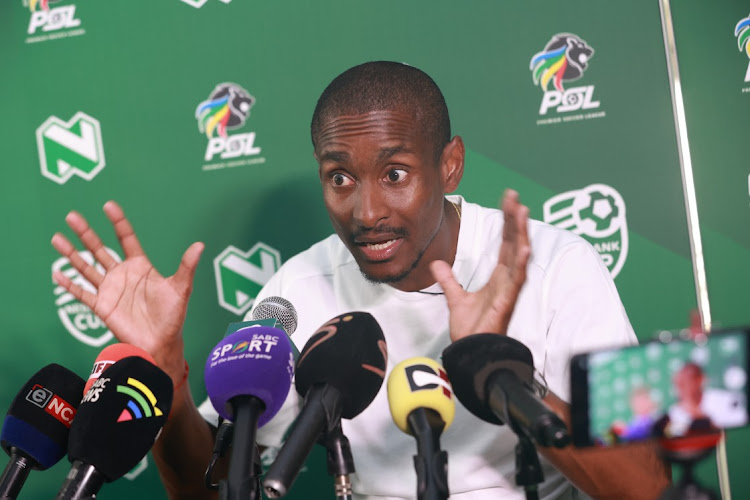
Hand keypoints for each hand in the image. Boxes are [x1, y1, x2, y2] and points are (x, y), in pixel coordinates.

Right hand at [51, 201, 203, 382]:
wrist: (161, 342)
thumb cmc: (173, 315)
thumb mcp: (181, 288)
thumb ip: (186, 266)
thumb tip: (200, 245)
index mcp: (140, 266)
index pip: (126, 238)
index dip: (118, 222)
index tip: (108, 205)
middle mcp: (122, 275)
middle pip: (100, 248)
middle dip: (86, 233)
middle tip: (71, 216)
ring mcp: (110, 290)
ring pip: (86, 267)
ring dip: (71, 254)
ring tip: (57, 238)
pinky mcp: (102, 306)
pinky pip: (82, 293)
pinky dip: (70, 285)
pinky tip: (57, 274)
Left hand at [430, 189, 530, 341]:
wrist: (470, 352)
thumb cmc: (471, 330)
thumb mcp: (456, 298)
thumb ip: (448, 280)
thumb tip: (437, 263)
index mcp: (498, 277)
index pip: (505, 243)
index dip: (507, 222)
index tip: (508, 200)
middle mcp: (507, 280)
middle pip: (513, 242)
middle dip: (514, 219)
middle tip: (514, 195)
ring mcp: (509, 289)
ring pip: (518, 255)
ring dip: (521, 234)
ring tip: (522, 211)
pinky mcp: (507, 301)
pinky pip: (517, 279)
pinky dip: (520, 263)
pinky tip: (524, 247)